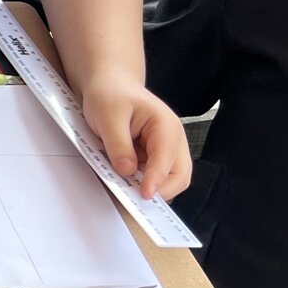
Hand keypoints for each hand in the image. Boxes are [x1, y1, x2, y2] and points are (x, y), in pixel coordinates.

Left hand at [81, 76, 191, 199]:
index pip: (167, 160)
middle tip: (136, 202)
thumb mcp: (108, 116)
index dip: (156, 180)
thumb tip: (127, 171)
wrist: (109, 85)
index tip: (144, 195)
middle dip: (161, 191)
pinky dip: (140, 184)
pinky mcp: (152, 158)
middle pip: (179, 176)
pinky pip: (151, 177)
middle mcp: (171, 140)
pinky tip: (124, 183)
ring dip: (150, 188)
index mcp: (165, 126)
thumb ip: (118, 144)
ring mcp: (163, 150)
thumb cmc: (110, 94)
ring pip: (168, 180)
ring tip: (126, 192)